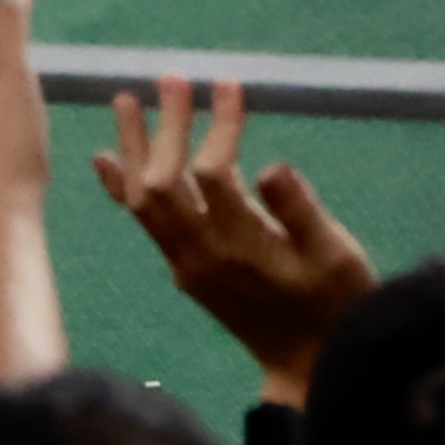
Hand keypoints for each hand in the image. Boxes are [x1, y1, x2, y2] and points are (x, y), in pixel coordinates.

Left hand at [91, 81, 377, 405]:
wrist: (308, 367)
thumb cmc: (334, 306)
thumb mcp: (336, 257)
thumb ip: (302, 213)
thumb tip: (271, 165)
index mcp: (241, 247)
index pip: (213, 173)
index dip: (218, 126)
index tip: (228, 84)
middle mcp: (202, 255)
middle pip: (164, 182)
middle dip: (167, 127)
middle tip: (172, 77)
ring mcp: (188, 265)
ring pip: (143, 201)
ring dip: (134, 149)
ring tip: (124, 102)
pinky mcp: (185, 270)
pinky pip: (144, 222)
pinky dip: (123, 186)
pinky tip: (108, 159)